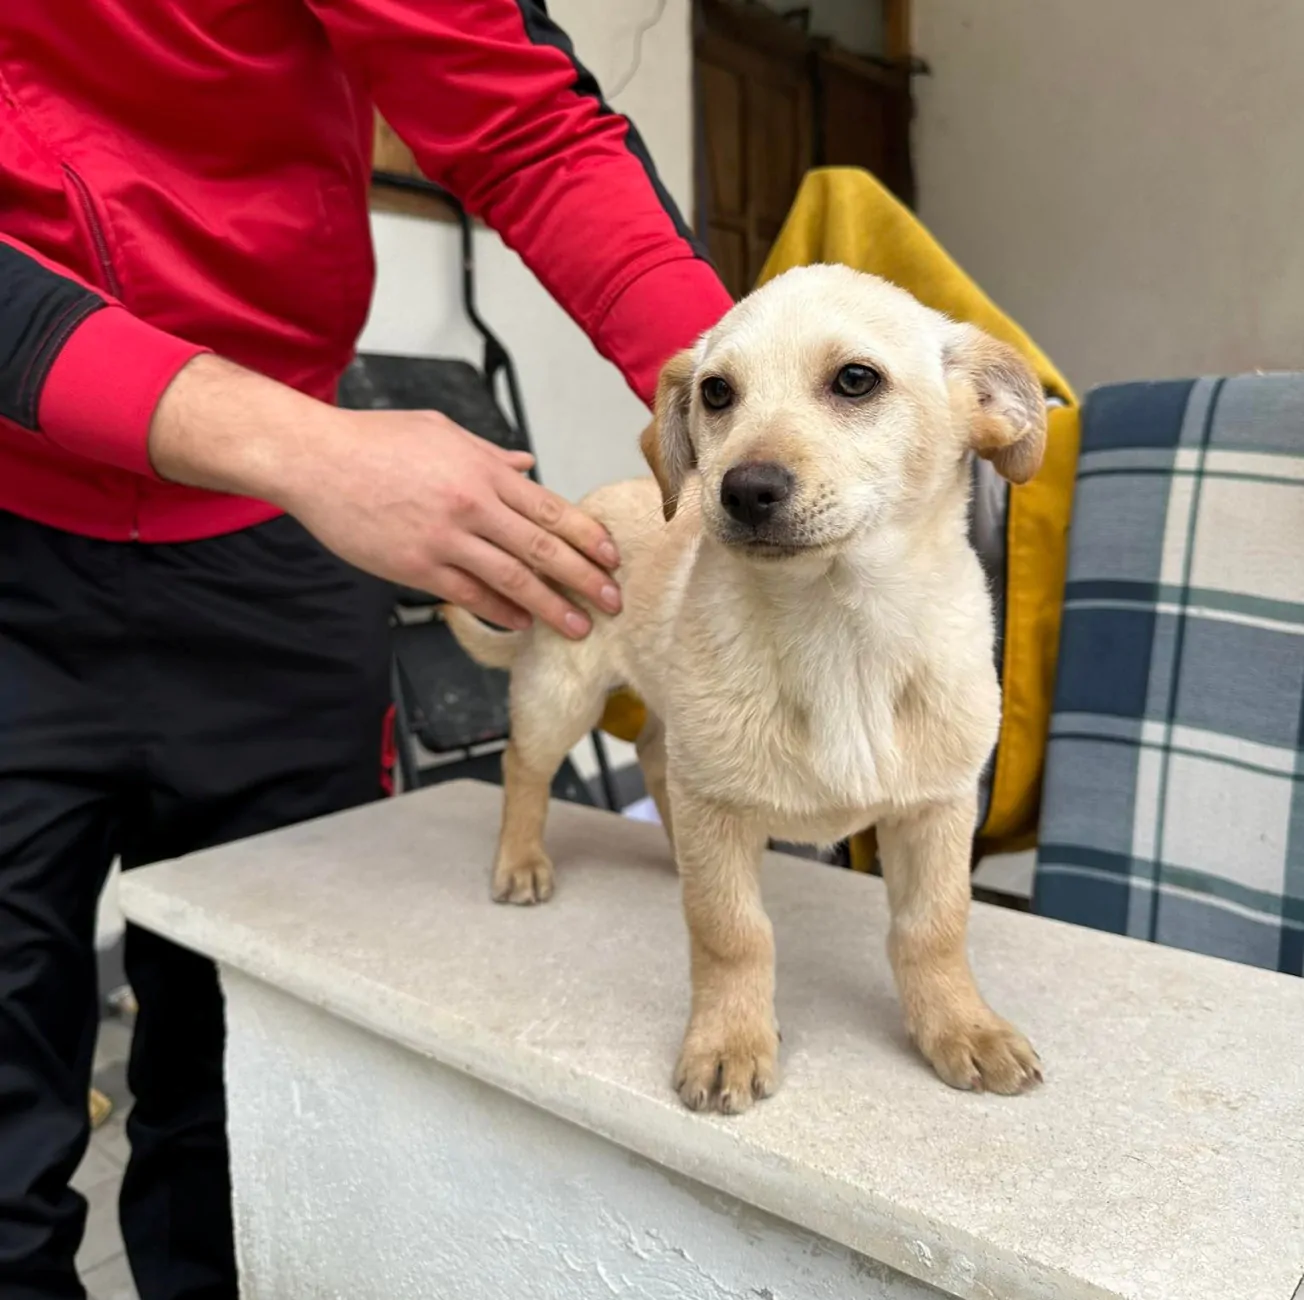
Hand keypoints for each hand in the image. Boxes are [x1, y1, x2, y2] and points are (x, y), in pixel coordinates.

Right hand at [148, 356, 620, 637]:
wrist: (316, 459)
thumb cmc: (375, 441)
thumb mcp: (442, 433)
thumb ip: (490, 454)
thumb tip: (527, 465)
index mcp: (484, 471)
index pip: (552, 510)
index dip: (588, 538)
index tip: (612, 558)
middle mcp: (473, 505)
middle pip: (544, 549)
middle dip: (586, 579)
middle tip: (613, 601)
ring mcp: (446, 539)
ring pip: (514, 579)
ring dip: (552, 607)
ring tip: (579, 626)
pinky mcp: (418, 567)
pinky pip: (471, 595)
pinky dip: (502, 612)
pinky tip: (522, 624)